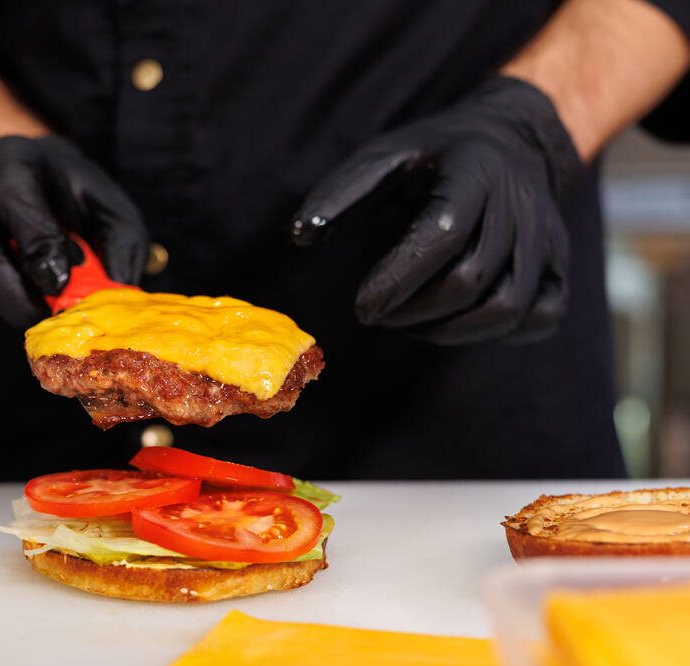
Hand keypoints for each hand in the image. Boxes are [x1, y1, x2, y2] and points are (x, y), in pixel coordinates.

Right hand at [0, 135, 148, 325]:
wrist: (22, 180)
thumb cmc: (72, 197)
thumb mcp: (108, 205)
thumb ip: (123, 244)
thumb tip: (118, 292)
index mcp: (13, 161)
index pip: (14, 201)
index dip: (36, 247)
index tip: (60, 286)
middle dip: (15, 296)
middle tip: (49, 318)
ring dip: (7, 305)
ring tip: (39, 304)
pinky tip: (18, 295)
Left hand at [291, 76, 582, 344]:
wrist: (512, 138)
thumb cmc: (434, 155)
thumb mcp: (385, 156)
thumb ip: (340, 193)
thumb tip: (298, 236)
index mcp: (474, 170)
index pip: (443, 234)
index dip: (398, 279)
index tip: (361, 307)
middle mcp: (520, 204)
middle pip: (472, 280)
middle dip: (414, 311)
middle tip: (376, 314)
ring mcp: (547, 238)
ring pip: (508, 308)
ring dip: (450, 331)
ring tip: (412, 322)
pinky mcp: (561, 266)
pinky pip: (542, 318)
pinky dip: (499, 334)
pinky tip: (459, 322)